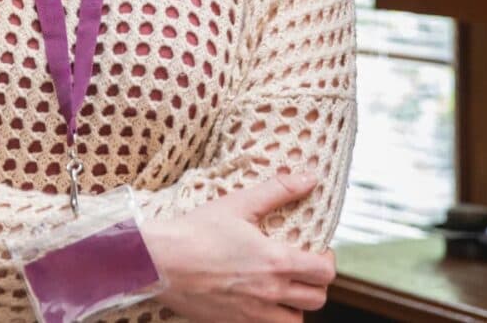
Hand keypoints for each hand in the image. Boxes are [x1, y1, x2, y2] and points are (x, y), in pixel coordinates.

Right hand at [141, 174, 335, 322]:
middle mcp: (270, 293)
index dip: (326, 260)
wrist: (160, 261)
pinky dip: (270, 318)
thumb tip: (309, 177)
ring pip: (295, 321)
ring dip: (295, 306)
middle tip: (301, 268)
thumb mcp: (239, 203)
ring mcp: (252, 314)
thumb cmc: (197, 230)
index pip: (324, 272)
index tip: (316, 250)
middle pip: (316, 299)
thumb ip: (278, 190)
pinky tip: (257, 301)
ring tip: (283, 288)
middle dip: (315, 283)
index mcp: (276, 261)